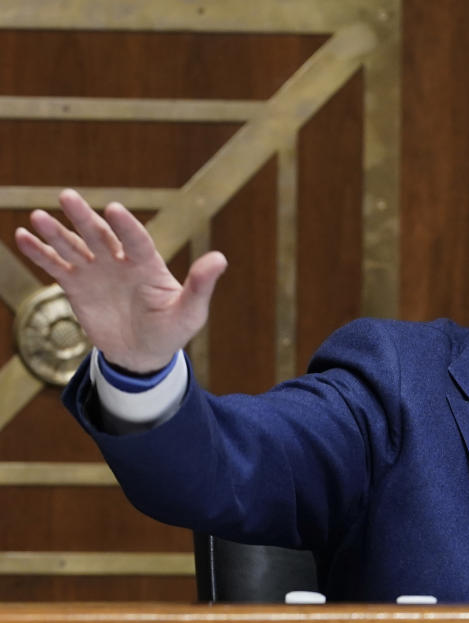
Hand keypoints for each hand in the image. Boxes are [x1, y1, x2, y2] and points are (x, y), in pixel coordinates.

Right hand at [14, 189, 226, 372]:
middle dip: (84, 217)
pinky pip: (55, 266)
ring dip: (56, 232)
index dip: (126, 227)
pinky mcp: (77, 286)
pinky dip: (39, 253)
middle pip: (99, 235)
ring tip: (39, 217)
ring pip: (74, 246)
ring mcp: (96, 271)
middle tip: (68, 197)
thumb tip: (220, 258)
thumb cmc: (171, 330)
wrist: (142, 354)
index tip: (114, 210)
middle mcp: (120, 261)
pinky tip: (22, 237)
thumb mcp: (190, 312)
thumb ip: (200, 285)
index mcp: (148, 263)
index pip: (136, 240)